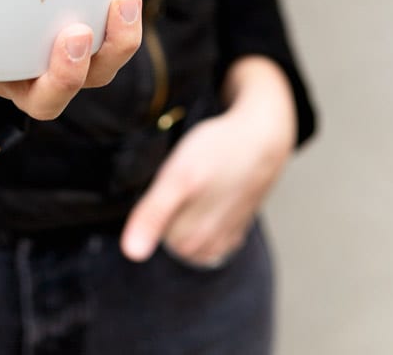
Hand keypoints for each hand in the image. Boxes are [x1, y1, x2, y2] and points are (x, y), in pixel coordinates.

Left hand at [120, 58, 295, 265]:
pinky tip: (213, 190)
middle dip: (171, 205)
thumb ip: (152, 215)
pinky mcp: (235, 229)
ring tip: (200, 182)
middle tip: (186, 177)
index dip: (155, 200)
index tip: (171, 181)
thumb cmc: (217, 152)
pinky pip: (206, 227)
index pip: (149, 232)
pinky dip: (205, 209)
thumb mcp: (177, 177)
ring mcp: (223, 240)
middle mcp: (207, 249)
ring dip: (188, 206)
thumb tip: (132, 253)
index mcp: (188, 242)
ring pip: (186, 229)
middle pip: (167, 232)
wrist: (260, 139)